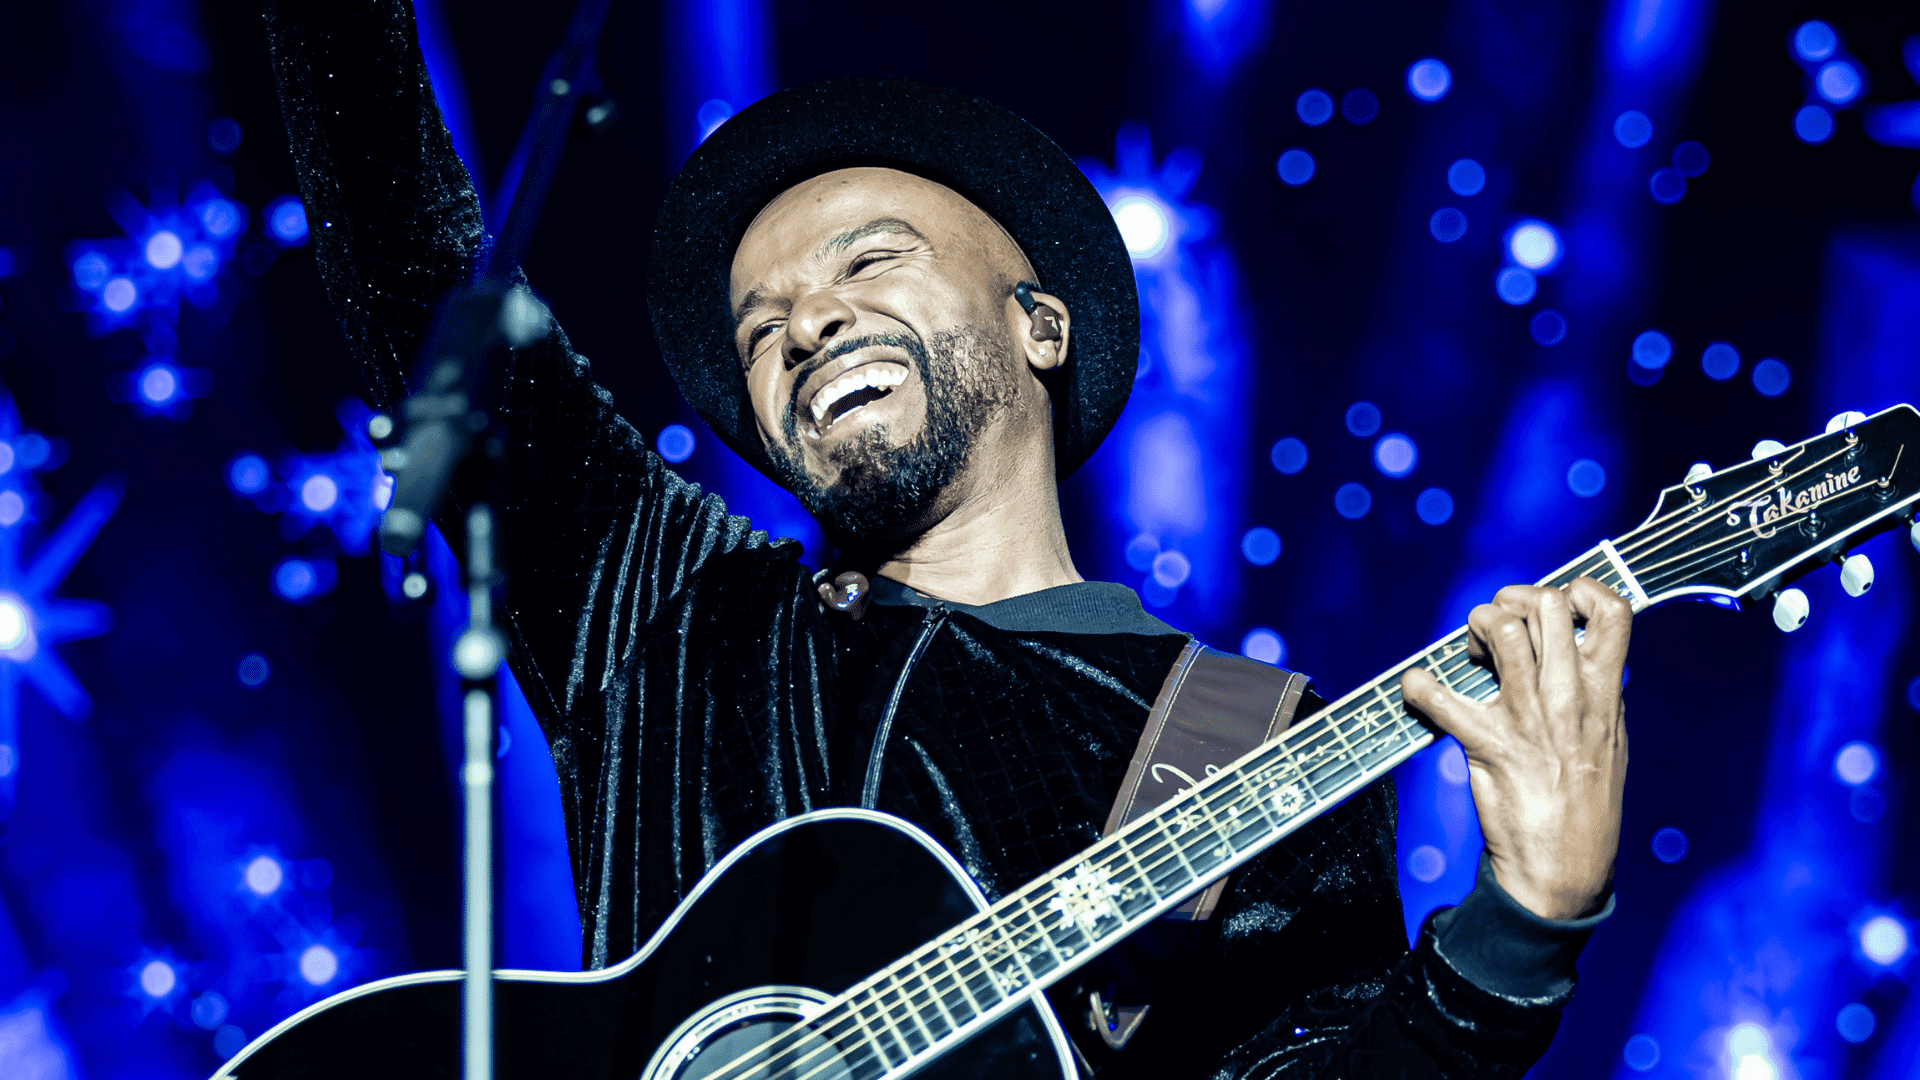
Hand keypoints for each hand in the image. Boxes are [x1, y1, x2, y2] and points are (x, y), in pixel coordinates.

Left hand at [1400, 578, 1631, 919]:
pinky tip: (1415, 689)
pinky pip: (1443, 700)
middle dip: (1510, 602)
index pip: (1611, 610)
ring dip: (1473, 627)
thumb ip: (1596, 693)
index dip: (1575, 590)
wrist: (1568, 870)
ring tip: (1469, 655)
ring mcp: (1531, 718)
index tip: (1548, 608)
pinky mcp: (1491, 746)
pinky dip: (1419, 687)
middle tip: (1495, 633)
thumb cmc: (1586, 805)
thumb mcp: (1610, 739)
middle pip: (1545, 604)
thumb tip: (1574, 655)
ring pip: (1500, 630)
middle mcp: (1570, 696)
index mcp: (1605, 691)